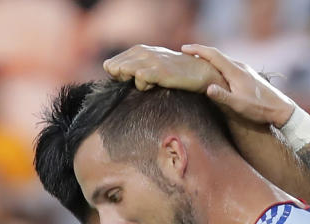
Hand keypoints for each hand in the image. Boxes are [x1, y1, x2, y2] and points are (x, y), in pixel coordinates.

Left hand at [103, 44, 226, 93]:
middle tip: (137, 85)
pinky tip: (153, 87)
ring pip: (124, 71)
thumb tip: (115, 75)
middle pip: (115, 68)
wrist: (198, 72)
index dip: (116, 76)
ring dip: (131, 82)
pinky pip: (139, 78)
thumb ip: (134, 68)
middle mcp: (143, 52)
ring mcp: (151, 60)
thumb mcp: (152, 66)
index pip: (111, 63)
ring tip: (146, 85)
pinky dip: (142, 86)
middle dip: (120, 80)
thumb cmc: (174, 73)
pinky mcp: (159, 70)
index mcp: (139, 50)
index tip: (128, 83)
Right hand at [180, 44, 295, 126]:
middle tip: (185, 53)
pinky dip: (218, 64)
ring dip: (209, 58)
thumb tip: (207, 88)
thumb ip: (223, 97)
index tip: (184, 49)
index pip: (213, 55)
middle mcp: (240, 66)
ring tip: (196, 61)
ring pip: (224, 60)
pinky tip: (215, 71)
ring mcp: (245, 70)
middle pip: (217, 55)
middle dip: (201, 52)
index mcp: (235, 71)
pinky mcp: (248, 75)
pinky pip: (229, 65)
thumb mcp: (239, 105)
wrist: (280, 109)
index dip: (198, 50)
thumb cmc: (260, 109)